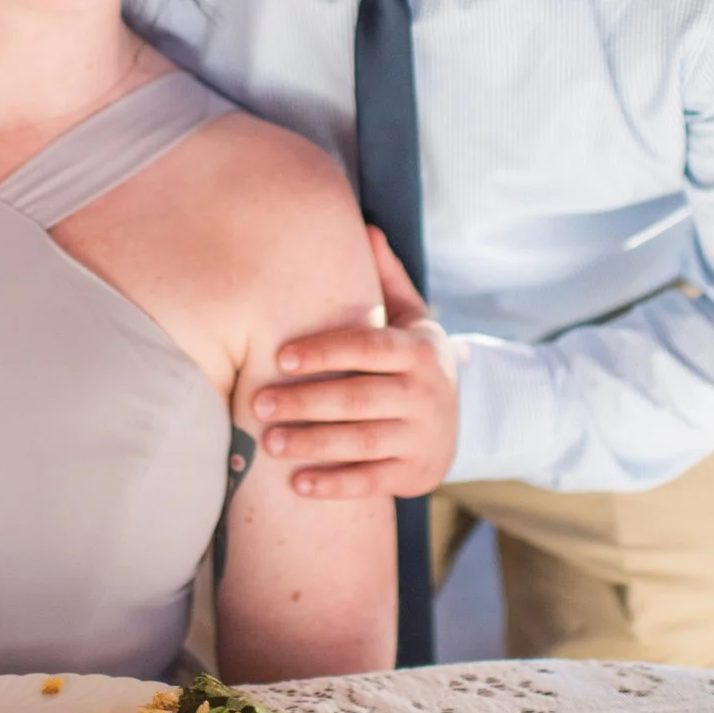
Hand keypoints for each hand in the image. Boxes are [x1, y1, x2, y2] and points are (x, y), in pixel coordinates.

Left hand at [248, 228, 458, 499]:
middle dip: (305, 402)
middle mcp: (426, 394)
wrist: (456, 425)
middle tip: (256, 402)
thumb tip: (367, 227)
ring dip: (311, 443)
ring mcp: (421, 437)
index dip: (324, 352)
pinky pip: (370, 482)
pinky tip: (297, 485)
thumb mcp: (412, 320)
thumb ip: (387, 279)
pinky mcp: (414, 474)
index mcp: (420, 351)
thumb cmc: (414, 363)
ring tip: (267, 443)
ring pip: (361, 442)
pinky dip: (334, 485)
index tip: (280, 357)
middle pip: (359, 398)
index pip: (368, 348)